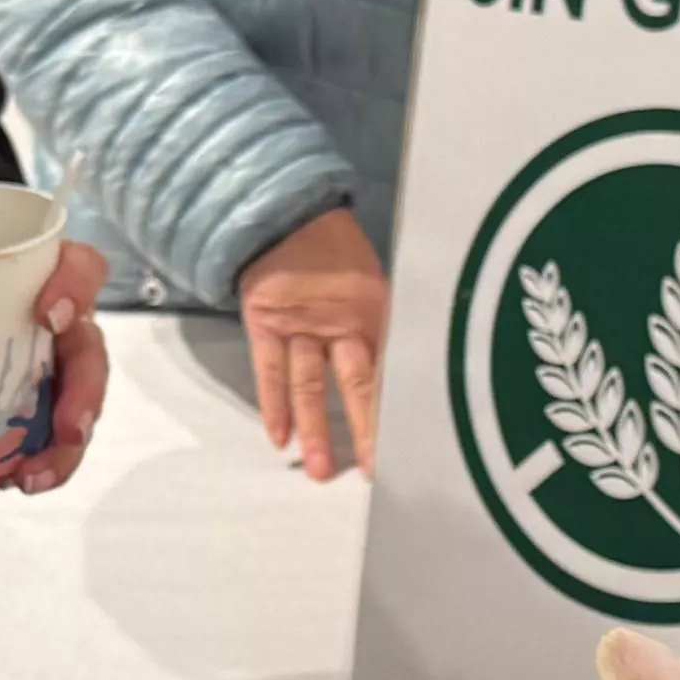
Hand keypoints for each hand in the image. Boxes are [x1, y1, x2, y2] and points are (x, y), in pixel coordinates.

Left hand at [0, 239, 110, 492]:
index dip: (76, 289)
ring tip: (30, 477)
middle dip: (85, 396)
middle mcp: (60, 316)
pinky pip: (57, 429)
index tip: (48, 316)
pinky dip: (42, 458)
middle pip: (91, 351)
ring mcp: (55, 361)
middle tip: (66, 430)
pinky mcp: (42, 397)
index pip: (81, 267)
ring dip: (66, 446)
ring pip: (81, 400)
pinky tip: (14, 479)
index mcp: (40, 273)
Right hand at [239, 203, 390, 482]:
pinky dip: (274, 405)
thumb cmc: (335, 249)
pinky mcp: (266, 322)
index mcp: (376, 310)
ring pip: (310, 384)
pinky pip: (270, 370)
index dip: (398, 405)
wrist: (285, 208)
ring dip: (315, 429)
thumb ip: (384, 319)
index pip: (390, 367)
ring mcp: (301, 324)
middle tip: (375, 471)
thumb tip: (413, 362)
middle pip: (357, 382)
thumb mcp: (373, 278)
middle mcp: (341, 321)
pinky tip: (279, 439)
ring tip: (320, 471)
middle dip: (365, 428)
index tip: (412, 445)